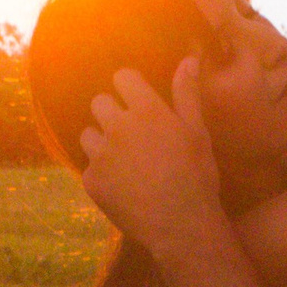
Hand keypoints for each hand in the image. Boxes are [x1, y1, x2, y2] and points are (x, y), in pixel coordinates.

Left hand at [78, 58, 226, 252]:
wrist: (182, 226)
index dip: (129, 88)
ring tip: (125, 163)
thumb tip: (188, 59)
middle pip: (99, 103)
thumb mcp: (198, 132)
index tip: (136, 100)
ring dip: (101, 143)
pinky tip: (122, 186)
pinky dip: (101, 174)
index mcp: (147, 110)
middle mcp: (119, 126)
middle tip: (131, 136)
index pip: (122, 78)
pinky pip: (88, 167)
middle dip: (112, 114)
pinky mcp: (91, 181)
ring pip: (88, 134)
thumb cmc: (196, 177)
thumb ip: (187, 94)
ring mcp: (101, 154)